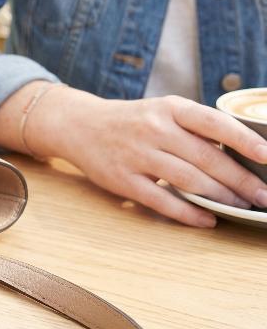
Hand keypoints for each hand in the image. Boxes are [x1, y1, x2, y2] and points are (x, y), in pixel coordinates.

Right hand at [0, 84, 266, 227]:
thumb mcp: (161, 111)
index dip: (245, 140)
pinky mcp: (123, 180)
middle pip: (207, 159)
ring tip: (243, 207)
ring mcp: (136, 155)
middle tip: (265, 195)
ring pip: (189, 181)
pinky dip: (189, 213)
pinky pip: (162, 200)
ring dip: (221, 198)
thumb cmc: (131, 121)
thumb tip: (242, 155)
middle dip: (241, 181)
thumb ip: (194, 128)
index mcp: (168, 108)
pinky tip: (208, 220)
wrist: (79, 126)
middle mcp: (153, 129)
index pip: (214, 123)